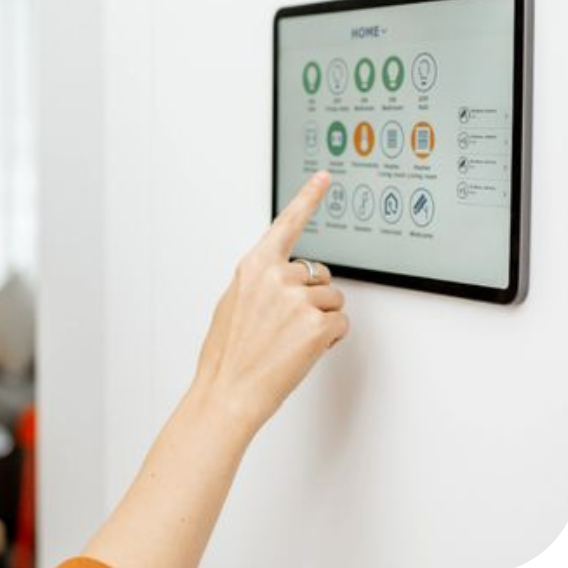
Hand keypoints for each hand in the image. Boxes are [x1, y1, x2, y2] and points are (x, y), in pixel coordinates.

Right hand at [192, 171, 348, 435]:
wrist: (228, 391)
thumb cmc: (226, 355)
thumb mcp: (233, 304)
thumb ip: (260, 283)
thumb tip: (282, 280)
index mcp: (253, 267)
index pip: (287, 224)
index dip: (308, 197)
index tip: (324, 176)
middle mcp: (276, 276)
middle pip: (318, 275)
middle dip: (310, 298)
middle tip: (284, 327)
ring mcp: (298, 299)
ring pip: (333, 300)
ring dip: (320, 320)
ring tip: (289, 342)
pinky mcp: (318, 324)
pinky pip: (340, 324)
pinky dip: (328, 339)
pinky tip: (301, 351)